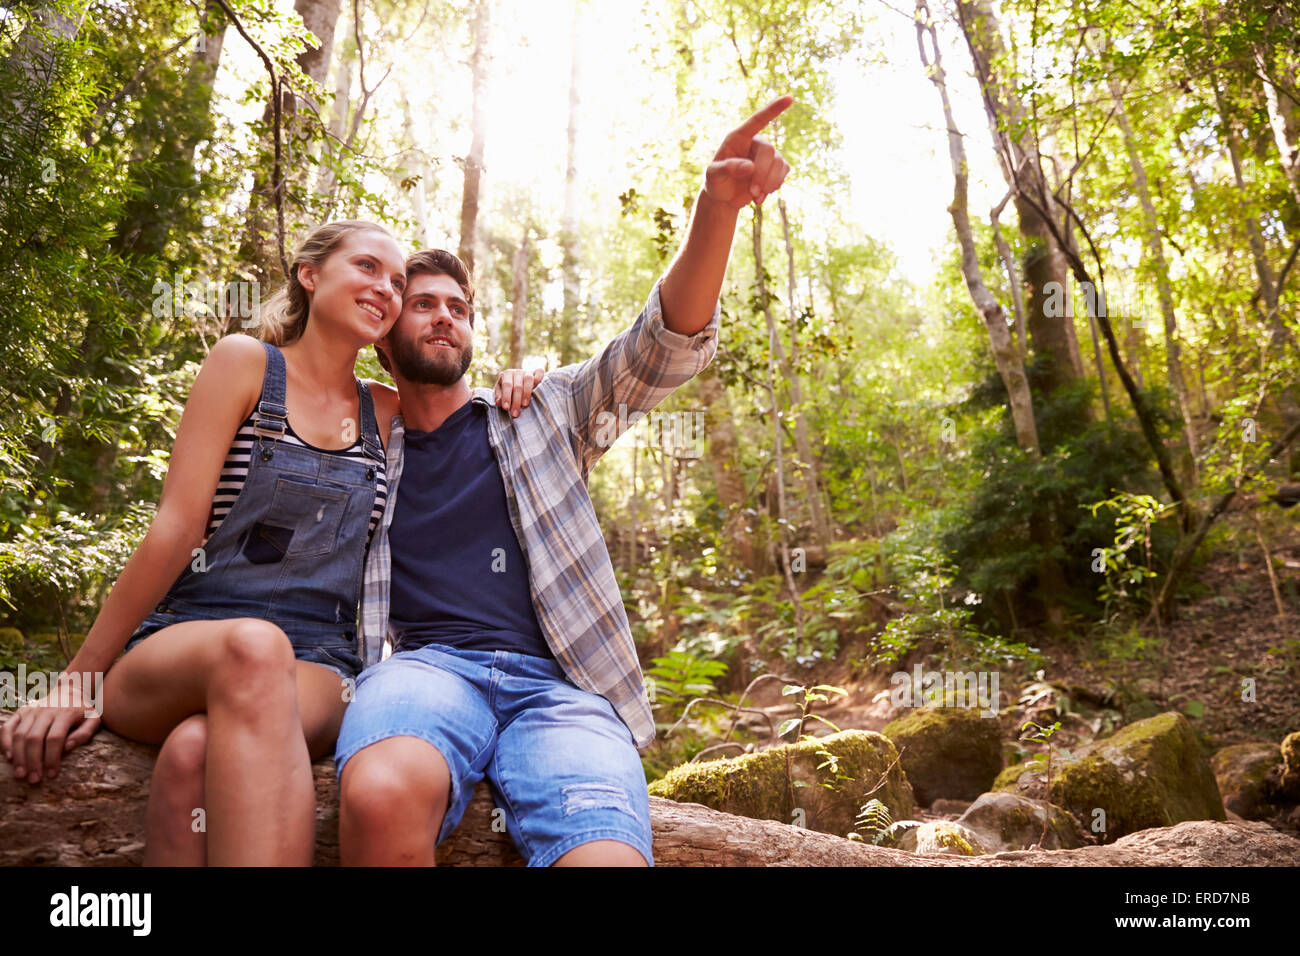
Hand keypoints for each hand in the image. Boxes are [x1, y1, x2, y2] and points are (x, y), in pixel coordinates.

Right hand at [1, 681, 100, 783]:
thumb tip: (68, 747)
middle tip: (34, 779)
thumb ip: (85, 734)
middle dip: (33, 761)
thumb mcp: (93, 719)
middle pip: (34, 738)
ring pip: (20, 735)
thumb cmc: (83, 711)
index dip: (52, 758)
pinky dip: (5, 741)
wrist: (69, 691)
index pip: (55, 738)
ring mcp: (31, 711)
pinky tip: (9, 757)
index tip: (52, 774)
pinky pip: (8, 727)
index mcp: (65, 713)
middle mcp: (46, 711)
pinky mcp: (21, 712)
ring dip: (19, 756)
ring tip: (21, 774)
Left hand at [493, 367, 545, 416]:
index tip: (506, 408)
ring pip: (528, 379)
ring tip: (524, 405)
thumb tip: (499, 403)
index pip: (506, 385)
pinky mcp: (537, 372)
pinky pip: (539, 372)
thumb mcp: (501, 392)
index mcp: (506, 374)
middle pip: (517, 386)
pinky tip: (537, 386)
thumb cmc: (508, 389)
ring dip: (527, 393)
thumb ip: (499, 397)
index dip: (506, 396)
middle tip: (515, 413)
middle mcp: (517, 372)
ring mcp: (527, 371)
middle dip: (516, 401)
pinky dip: (539, 378)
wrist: (518, 380)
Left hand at [703, 95, 793, 209]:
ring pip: (779, 163)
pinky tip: (761, 196)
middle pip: (769, 151)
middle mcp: (755, 142)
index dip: (773, 109)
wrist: (724, 196)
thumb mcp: (712, 176)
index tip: (789, 98)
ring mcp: (768, 154)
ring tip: (755, 197)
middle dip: (762, 174)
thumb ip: (726, 169)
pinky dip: (774, 187)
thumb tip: (749, 167)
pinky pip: (784, 172)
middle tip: (753, 193)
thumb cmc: (716, 182)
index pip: (758, 120)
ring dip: (769, 183)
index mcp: (738, 137)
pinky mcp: (776, 167)